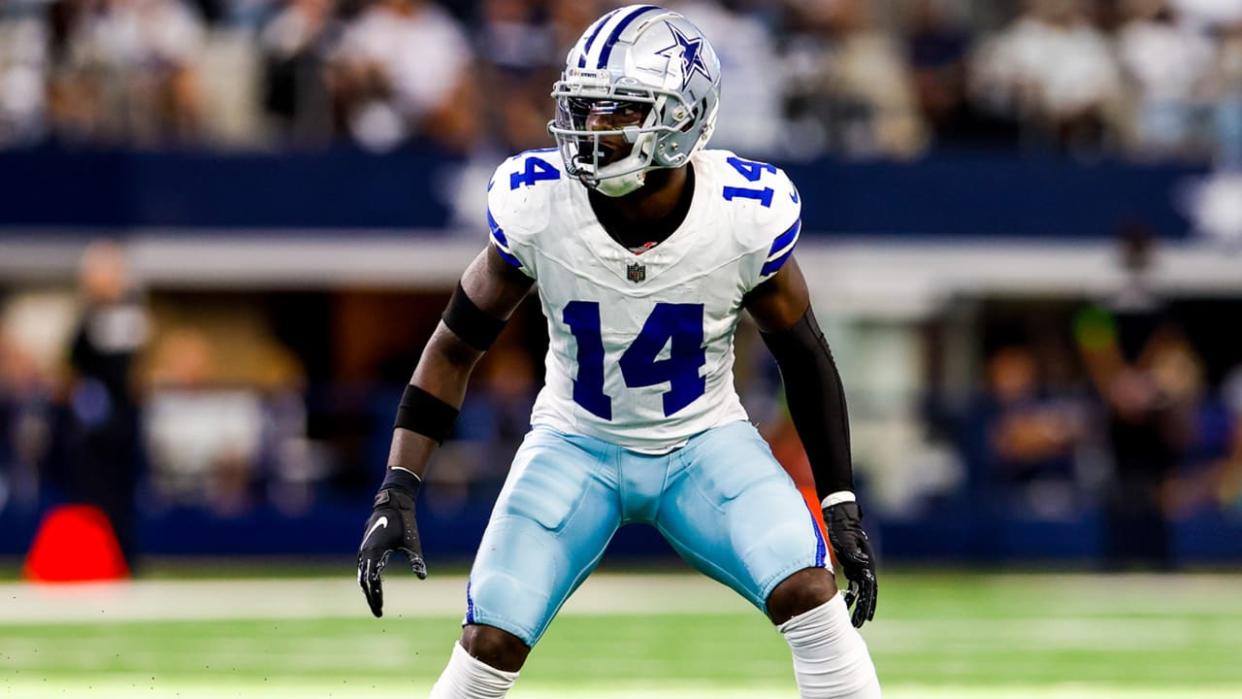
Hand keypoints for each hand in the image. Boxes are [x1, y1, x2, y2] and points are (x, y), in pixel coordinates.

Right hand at [357, 486, 425, 617]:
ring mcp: (363, 550)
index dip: (377, 597)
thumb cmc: (404, 521)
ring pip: (361, 575)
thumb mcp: (412, 542)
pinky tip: (375, 585)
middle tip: (378, 612)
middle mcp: (365, 553)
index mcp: (375, 553)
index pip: (373, 582)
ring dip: (368, 590)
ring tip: (376, 602)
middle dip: (371, 598)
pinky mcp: (365, 547)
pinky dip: (367, 579)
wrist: (392, 502)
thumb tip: (422, 577)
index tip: (381, 610)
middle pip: (364, 582)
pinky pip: (363, 567)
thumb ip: (416, 560)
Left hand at [824, 501, 876, 627]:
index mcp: (866, 564)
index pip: (869, 589)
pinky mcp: (851, 565)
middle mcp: (865, 568)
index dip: (868, 604)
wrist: (841, 517)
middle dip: (863, 610)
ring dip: (856, 605)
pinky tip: (842, 604)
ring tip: (851, 621)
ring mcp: (859, 567)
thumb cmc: (843, 529)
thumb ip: (853, 552)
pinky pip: (852, 584)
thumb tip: (860, 564)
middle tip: (858, 626)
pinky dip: (849, 594)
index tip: (866, 618)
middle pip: (866, 594)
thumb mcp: (847, 540)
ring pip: (859, 591)